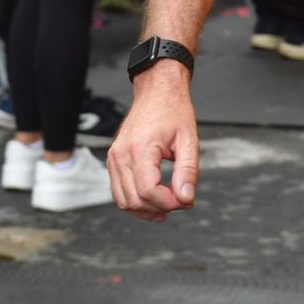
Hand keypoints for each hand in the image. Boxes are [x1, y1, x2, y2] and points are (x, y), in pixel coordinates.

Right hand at [108, 72, 199, 221]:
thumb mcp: (189, 140)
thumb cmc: (173, 112)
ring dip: (147, 209)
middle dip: (160, 208)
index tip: (186, 200)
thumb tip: (186, 199)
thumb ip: (188, 171)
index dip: (168, 202)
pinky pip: (119, 192)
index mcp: (141, 148)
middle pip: (134, 200)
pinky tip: (155, 200)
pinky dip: (136, 201)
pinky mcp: (114, 161)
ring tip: (170, 203)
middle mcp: (121, 155)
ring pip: (123, 201)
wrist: (157, 93)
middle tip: (182, 201)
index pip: (148, 191)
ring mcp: (114, 158)